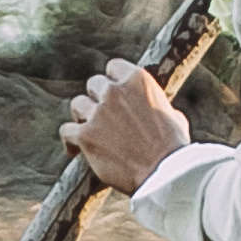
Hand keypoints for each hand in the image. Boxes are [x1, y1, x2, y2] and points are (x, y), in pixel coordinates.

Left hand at [61, 59, 189, 195]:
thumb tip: (159, 111)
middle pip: (94, 84)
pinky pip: (66, 130)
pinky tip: (73, 150)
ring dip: (82, 116)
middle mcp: (115, 91)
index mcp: (138, 80)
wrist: (162, 173)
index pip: (114, 67)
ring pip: (78, 104)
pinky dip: (69, 140)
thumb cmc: (173, 148)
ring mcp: (98, 112)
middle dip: (97, 98)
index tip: (112, 92)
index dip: (112, 80)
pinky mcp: (85, 135)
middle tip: (100, 114)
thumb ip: (158, 107)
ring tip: (87, 129)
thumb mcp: (174, 117)